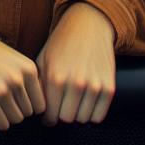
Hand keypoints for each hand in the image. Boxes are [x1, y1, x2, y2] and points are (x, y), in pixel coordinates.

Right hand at [0, 14, 42, 132]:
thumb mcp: (16, 58)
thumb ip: (30, 80)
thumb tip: (41, 107)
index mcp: (28, 70)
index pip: (39, 107)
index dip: (29, 106)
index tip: (18, 102)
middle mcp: (14, 82)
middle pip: (22, 116)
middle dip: (13, 112)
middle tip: (2, 102)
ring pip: (6, 124)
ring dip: (0, 119)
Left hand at [36, 3, 116, 124]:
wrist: (89, 26)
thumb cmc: (62, 44)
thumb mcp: (43, 60)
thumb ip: (39, 86)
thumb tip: (35, 110)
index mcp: (56, 77)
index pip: (51, 115)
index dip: (48, 117)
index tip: (49, 115)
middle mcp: (76, 84)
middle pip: (67, 119)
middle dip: (62, 114)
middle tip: (62, 105)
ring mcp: (95, 86)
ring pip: (83, 119)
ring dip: (77, 113)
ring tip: (74, 101)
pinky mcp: (109, 87)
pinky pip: (98, 116)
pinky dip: (92, 113)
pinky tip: (86, 102)